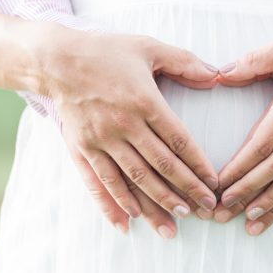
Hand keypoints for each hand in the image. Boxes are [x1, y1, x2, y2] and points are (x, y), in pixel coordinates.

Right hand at [40, 28, 220, 222]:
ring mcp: (101, 140)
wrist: (56, 59)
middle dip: (185, 190)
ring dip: (155, 204)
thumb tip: (215, 75)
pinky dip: (113, 204)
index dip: (198, 165)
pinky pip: (99, 182)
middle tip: (205, 210)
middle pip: (161, 165)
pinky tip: (128, 223)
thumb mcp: (148, 47)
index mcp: (144, 101)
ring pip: (133, 179)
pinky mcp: (82, 148)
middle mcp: (124, 125)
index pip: (179, 141)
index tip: (214, 183)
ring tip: (174, 225)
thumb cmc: (106, 51)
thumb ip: (184, 61)